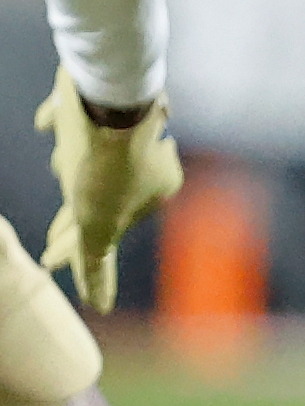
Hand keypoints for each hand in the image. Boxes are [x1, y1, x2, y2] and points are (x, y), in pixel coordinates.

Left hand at [33, 70, 178, 311]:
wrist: (111, 99)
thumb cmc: (107, 168)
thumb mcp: (94, 227)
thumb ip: (94, 263)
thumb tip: (100, 306)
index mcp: (157, 187)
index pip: (108, 230)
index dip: (77, 251)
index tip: (49, 263)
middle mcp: (146, 157)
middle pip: (99, 196)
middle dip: (72, 219)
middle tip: (49, 244)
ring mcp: (125, 129)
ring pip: (91, 157)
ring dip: (70, 167)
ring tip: (59, 167)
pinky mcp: (102, 102)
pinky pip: (76, 118)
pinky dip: (59, 123)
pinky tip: (45, 124)